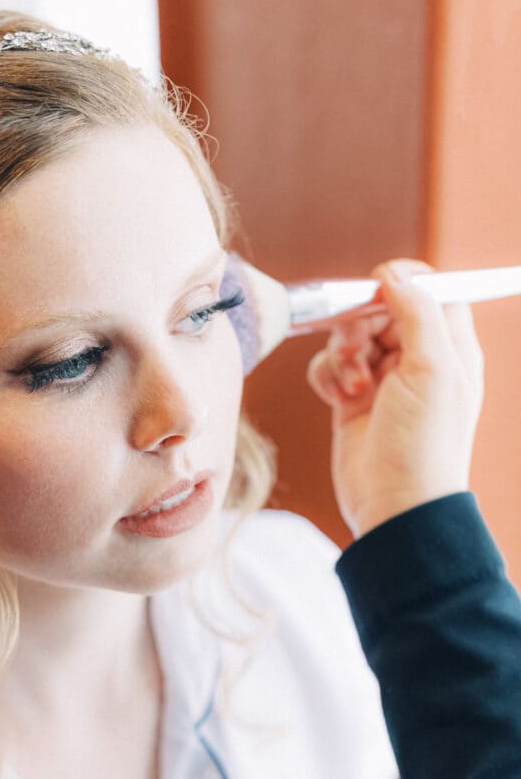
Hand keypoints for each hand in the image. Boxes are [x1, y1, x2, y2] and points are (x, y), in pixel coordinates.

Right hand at [307, 259, 483, 536]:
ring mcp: (383, 381)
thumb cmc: (423, 444)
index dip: (402, 283)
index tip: (377, 288)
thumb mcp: (430, 369)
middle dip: (361, 321)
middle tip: (356, 347)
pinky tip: (338, 398)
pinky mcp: (351, 401)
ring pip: (350, 335)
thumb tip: (394, 273)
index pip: (431, 292)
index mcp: (450, 348)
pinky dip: (327, 375)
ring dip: (341, 352)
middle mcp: (418, 360)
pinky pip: (330, 366)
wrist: (392, 505)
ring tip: (351, 384)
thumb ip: (417, 312)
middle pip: (383, 309)